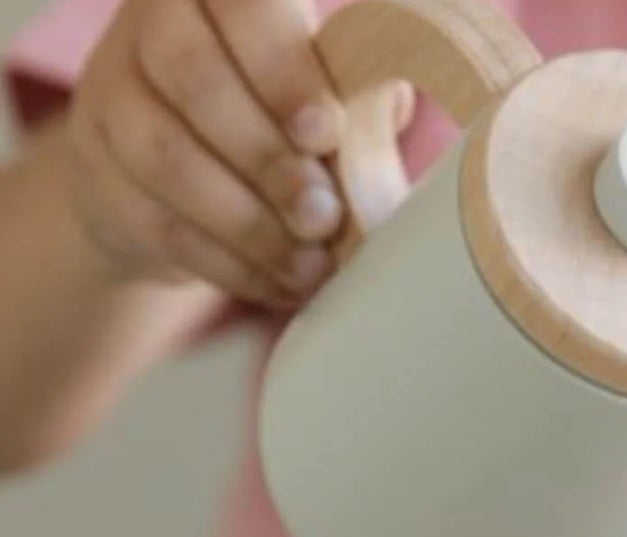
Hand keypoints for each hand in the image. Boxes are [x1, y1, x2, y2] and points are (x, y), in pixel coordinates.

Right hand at [60, 0, 406, 307]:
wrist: (174, 188)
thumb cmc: (270, 124)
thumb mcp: (312, 95)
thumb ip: (352, 94)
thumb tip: (390, 104)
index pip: (238, 0)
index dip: (283, 68)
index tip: (327, 133)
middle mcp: (147, 33)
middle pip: (193, 78)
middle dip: (268, 158)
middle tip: (325, 215)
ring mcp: (111, 105)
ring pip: (169, 158)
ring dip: (253, 225)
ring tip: (312, 265)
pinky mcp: (102, 184)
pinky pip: (164, 227)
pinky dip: (234, 267)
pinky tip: (283, 284)